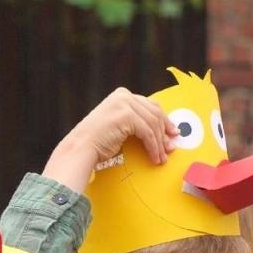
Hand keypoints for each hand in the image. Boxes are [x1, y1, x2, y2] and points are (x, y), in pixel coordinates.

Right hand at [41, 88, 175, 191]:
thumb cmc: (97, 142)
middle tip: (171, 147)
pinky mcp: (127, 115)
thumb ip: (137, 123)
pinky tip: (154, 157)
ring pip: (153, 124)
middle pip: (154, 113)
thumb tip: (163, 133)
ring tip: (162, 157)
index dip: (164, 120)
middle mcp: (124, 95)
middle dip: (165, 132)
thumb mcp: (119, 126)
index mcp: (121, 95)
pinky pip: (147, 133)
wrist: (80, 148)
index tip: (172, 133)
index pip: (150, 105)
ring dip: (160, 143)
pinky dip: (153, 147)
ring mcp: (125, 103)